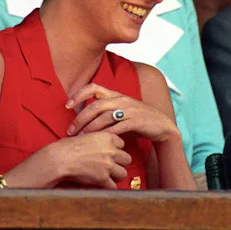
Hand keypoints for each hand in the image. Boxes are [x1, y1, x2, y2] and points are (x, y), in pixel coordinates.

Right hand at [53, 130, 131, 188]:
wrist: (60, 158)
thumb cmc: (68, 147)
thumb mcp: (86, 135)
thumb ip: (99, 140)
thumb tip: (102, 145)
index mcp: (107, 137)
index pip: (122, 144)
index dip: (116, 149)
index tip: (110, 154)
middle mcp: (111, 151)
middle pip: (127, 159)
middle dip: (120, 163)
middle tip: (112, 166)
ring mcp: (108, 165)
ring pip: (123, 173)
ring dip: (117, 176)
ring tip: (110, 177)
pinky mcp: (103, 178)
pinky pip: (113, 186)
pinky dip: (109, 187)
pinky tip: (104, 186)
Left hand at [65, 83, 180, 142]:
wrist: (163, 126)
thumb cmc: (140, 120)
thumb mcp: (123, 110)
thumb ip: (107, 110)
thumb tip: (85, 115)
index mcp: (117, 95)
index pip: (94, 87)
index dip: (78, 94)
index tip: (67, 105)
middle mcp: (122, 100)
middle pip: (95, 106)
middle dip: (80, 118)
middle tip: (70, 131)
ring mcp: (130, 110)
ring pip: (104, 117)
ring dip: (90, 129)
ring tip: (81, 138)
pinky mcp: (136, 121)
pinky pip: (117, 128)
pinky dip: (106, 134)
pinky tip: (98, 142)